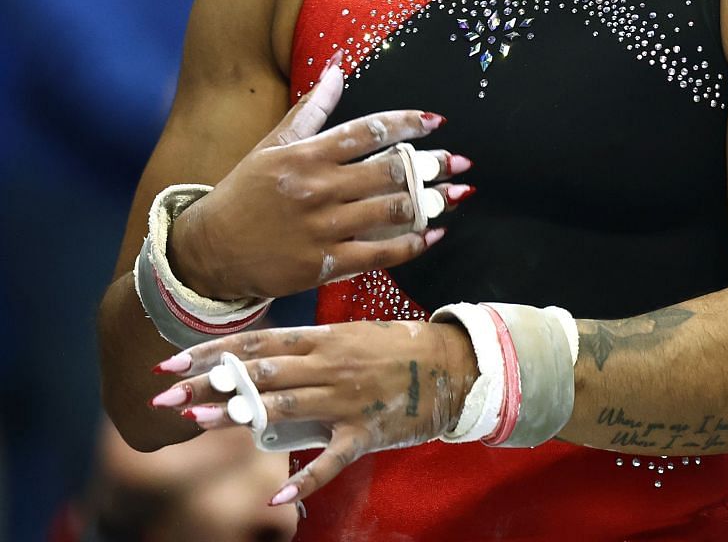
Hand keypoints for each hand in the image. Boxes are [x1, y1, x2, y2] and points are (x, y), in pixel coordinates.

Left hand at [149, 320, 479, 505]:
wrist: (453, 366)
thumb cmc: (397, 349)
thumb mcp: (350, 337)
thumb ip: (306, 350)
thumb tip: (255, 365)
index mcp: (324, 338)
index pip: (256, 343)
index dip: (210, 353)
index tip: (169, 363)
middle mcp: (330, 365)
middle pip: (259, 375)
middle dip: (208, 386)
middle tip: (165, 397)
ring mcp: (347, 399)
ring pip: (284, 409)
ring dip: (238, 418)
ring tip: (197, 423)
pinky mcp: (365, 432)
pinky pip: (331, 459)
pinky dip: (305, 479)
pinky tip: (276, 499)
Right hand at [171, 59, 472, 300]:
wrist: (207, 251)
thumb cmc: (243, 193)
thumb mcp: (271, 146)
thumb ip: (310, 110)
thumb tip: (337, 69)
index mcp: (306, 155)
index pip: (368, 130)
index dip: (408, 123)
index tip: (437, 121)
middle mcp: (317, 188)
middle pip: (391, 170)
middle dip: (433, 165)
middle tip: (462, 162)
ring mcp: (322, 227)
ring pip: (393, 210)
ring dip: (432, 202)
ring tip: (457, 195)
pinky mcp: (323, 264)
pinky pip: (381, 253)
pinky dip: (414, 244)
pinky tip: (434, 234)